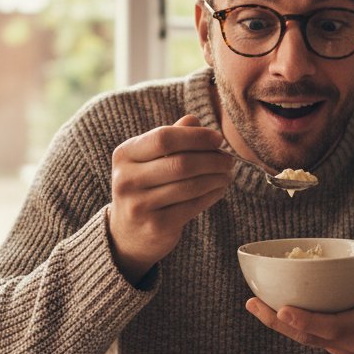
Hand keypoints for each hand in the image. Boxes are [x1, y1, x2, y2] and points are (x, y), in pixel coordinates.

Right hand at [108, 114, 232, 284]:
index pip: (164, 138)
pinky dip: (212, 195)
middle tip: (228, 160)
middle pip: (180, 163)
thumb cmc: (146, 186)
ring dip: (216, 178)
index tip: (218, 138)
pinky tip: (220, 189)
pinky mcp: (156, 226)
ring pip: (190, 186)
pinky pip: (193, 206)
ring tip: (227, 173)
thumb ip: (171, 137)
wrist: (127, 233)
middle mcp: (126, 180)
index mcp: (125, 155)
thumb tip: (195, 120)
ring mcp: (139, 205)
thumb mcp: (150, 159)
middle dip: (212, 159)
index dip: (196, 137)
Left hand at [244, 223, 353, 353]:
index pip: (331, 327)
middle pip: (307, 336)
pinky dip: (288, 324)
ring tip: (253, 303)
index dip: (307, 320)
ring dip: (276, 323)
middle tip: (253, 302)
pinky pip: (306, 336)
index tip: (284, 309)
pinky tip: (269, 308)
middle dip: (278, 321)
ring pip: (303, 338)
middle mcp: (348, 343)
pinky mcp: (332, 346)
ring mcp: (338, 348)